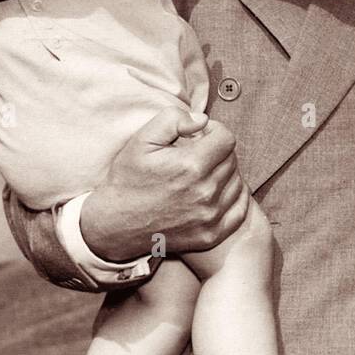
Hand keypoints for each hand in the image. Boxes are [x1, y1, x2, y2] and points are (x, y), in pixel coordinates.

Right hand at [80, 107, 248, 260]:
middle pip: (232, 160)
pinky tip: (215, 192)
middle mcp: (205, 193)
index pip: (227, 139)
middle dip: (218, 152)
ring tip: (203, 173)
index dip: (215, 131)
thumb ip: (173, 119)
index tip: (200, 136)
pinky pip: (240, 209)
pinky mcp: (212, 234)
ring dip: (225, 174)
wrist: (114, 224)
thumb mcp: (142, 140)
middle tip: (197, 155)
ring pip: (237, 182)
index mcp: (190, 166)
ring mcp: (210, 217)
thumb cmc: (128, 179)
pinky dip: (232, 197)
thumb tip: (203, 120)